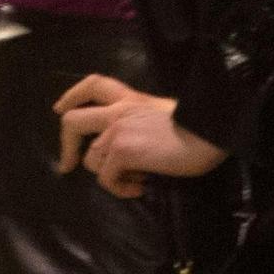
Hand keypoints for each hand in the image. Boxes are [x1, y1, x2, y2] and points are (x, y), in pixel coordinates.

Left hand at [53, 75, 227, 198]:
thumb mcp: (163, 115)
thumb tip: (133, 153)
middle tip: (68, 165)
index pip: (94, 84)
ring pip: (92, 159)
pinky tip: (139, 188)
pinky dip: (120, 188)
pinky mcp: (121, 151)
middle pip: (72, 122)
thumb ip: (141, 123)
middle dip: (66, 147)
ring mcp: (116, 130)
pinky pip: (106, 178)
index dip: (72, 96)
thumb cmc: (200, 127)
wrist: (213, 131)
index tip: (60, 109)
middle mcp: (118, 111)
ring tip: (136, 179)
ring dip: (110, 174)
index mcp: (131, 98)